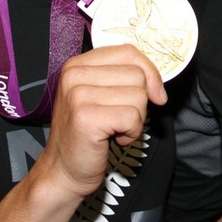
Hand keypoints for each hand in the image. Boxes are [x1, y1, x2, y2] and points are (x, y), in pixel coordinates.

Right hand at [32, 44, 166, 199]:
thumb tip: (158, 84)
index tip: (154, 93)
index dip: (149, 72)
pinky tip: (114, 138)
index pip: (128, 51)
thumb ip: (123, 78)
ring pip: (139, 96)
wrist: (63, 170)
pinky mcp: (86, 117)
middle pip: (137, 75)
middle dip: (140, 101)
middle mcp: (74, 74)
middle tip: (120, 118)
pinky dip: (131, 132)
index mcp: (78, 64)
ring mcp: (78, 95)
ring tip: (115, 128)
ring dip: (135, 119)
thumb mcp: (101, 95)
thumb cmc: (87, 134)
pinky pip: (133, 117)